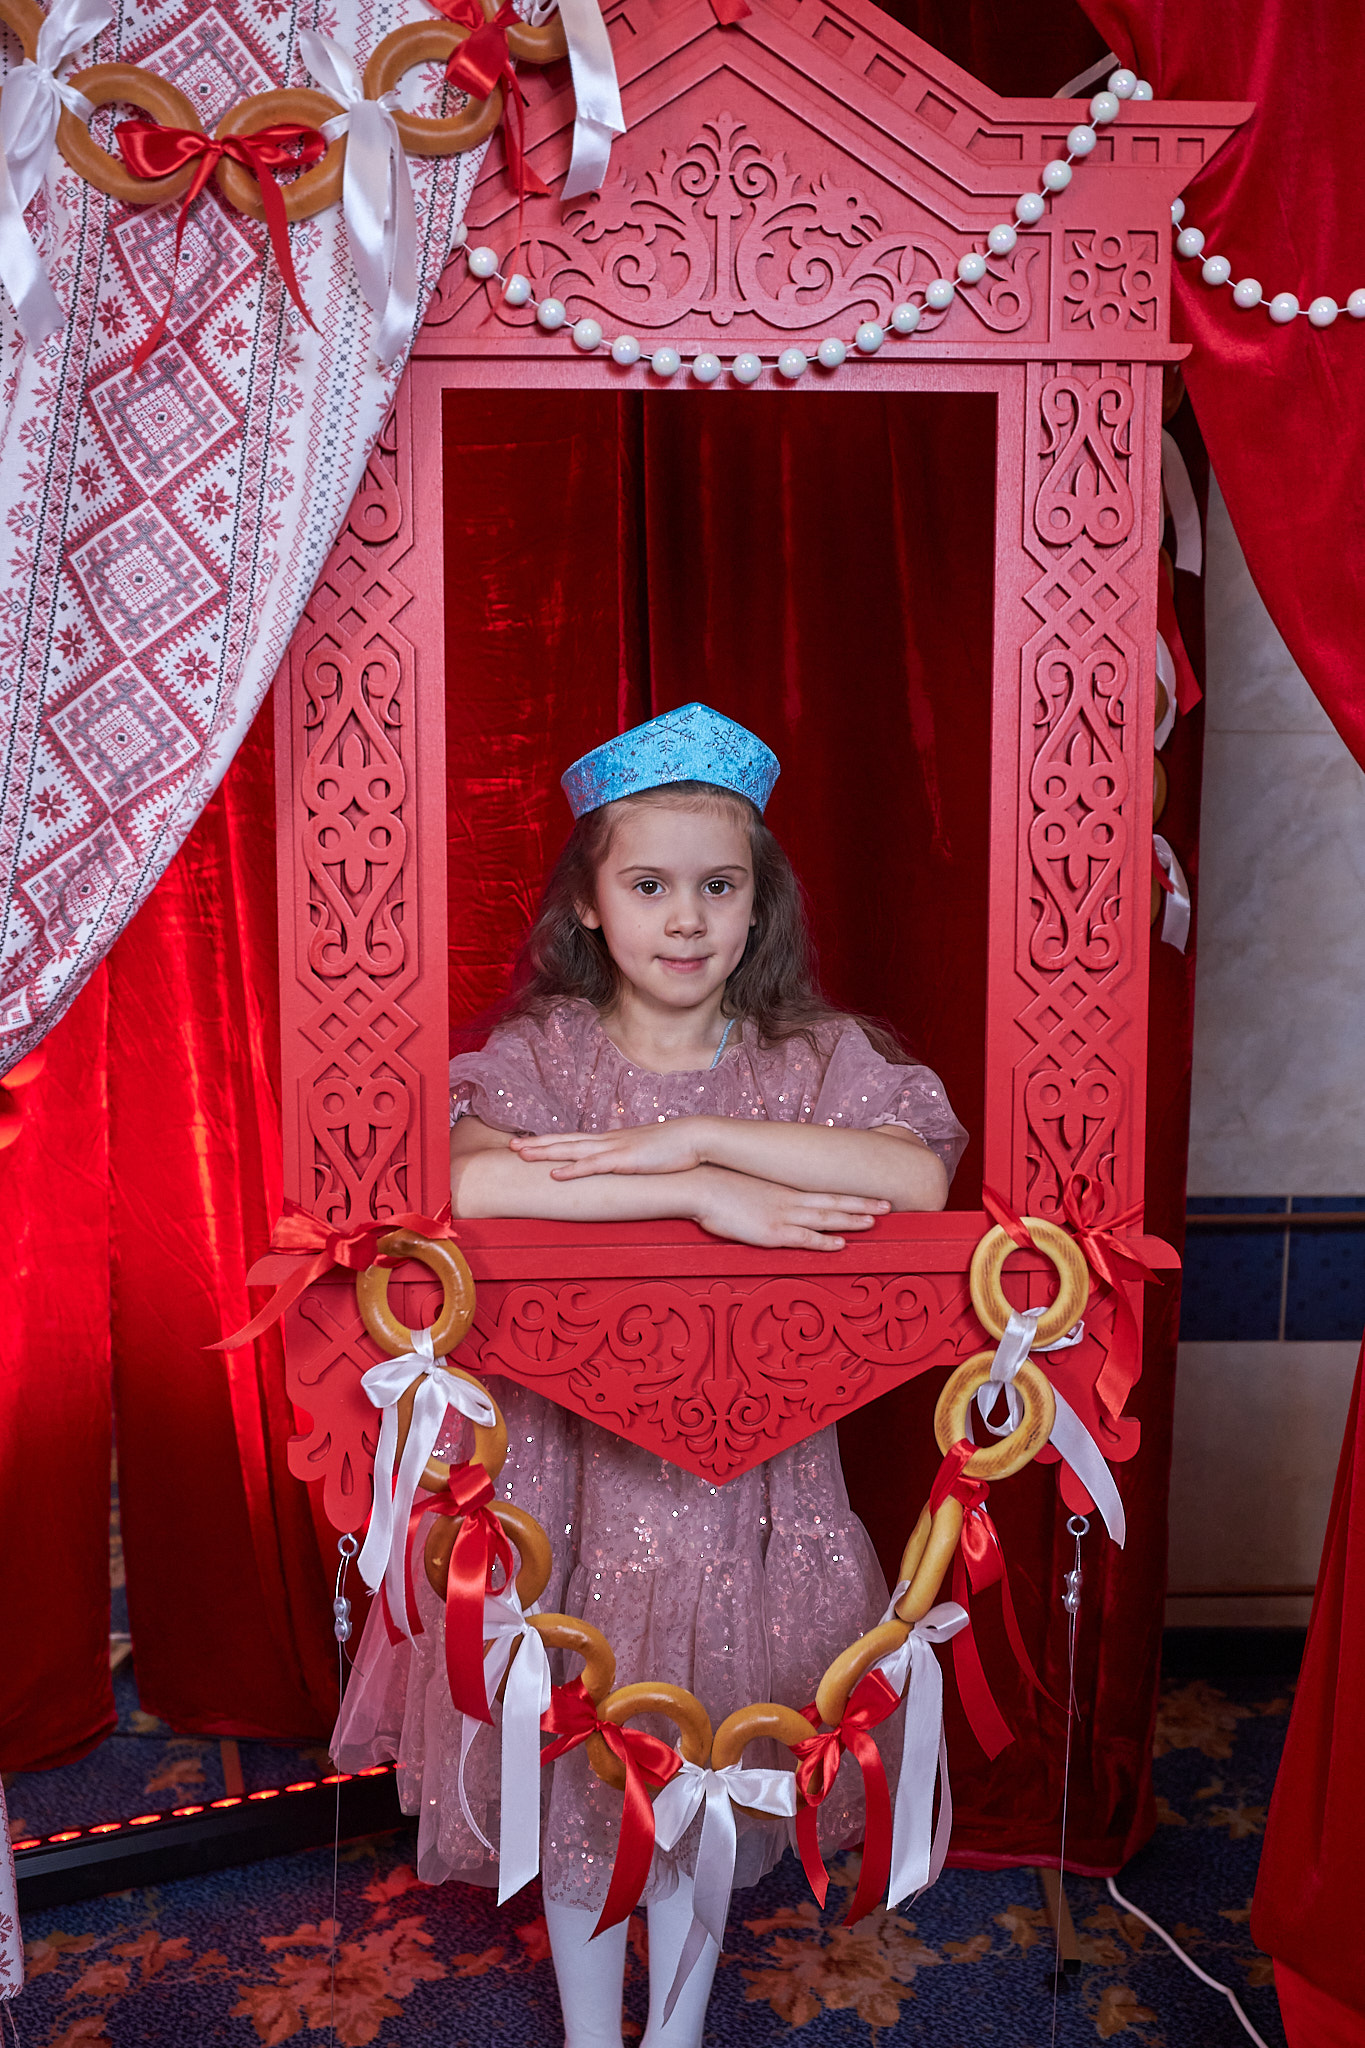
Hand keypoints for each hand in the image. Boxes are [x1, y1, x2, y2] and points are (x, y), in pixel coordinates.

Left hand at [510, 1118, 711, 1178]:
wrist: (695, 1138)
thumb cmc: (673, 1147)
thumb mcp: (644, 1152)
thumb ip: (628, 1156)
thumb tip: (619, 1161)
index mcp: (612, 1139)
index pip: (573, 1139)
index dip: (550, 1141)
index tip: (528, 1142)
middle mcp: (608, 1140)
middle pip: (564, 1140)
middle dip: (536, 1144)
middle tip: (509, 1145)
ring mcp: (615, 1149)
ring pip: (571, 1149)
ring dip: (544, 1152)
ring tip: (520, 1154)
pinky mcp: (624, 1160)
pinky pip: (593, 1166)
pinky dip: (572, 1170)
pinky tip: (554, 1174)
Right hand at [691, 1167, 889, 1250]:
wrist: (701, 1185)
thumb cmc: (719, 1185)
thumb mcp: (747, 1186)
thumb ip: (763, 1194)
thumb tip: (768, 1198)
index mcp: (784, 1189)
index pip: (824, 1191)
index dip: (849, 1194)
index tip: (869, 1194)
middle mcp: (789, 1199)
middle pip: (834, 1201)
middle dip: (863, 1204)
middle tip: (888, 1205)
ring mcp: (783, 1214)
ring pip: (826, 1218)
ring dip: (852, 1220)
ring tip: (876, 1222)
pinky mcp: (772, 1231)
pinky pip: (804, 1238)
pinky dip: (825, 1241)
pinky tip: (842, 1244)